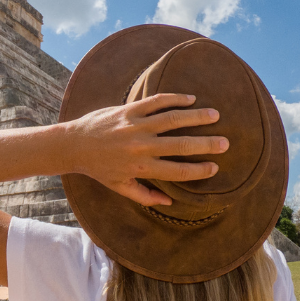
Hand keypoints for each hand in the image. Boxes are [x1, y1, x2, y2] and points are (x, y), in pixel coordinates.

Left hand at [62, 93, 227, 205]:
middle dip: (207, 144)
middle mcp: (141, 147)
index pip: (178, 171)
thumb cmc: (99, 168)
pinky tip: (190, 99)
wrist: (74, 145)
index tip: (215, 167)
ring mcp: (136, 126)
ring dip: (197, 116)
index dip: (199, 170)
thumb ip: (145, 196)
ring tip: (214, 115)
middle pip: (182, 145)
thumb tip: (169, 202)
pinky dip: (175, 98)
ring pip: (173, 119)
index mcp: (141, 168)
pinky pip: (156, 102)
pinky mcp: (129, 109)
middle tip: (225, 142)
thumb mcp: (120, 187)